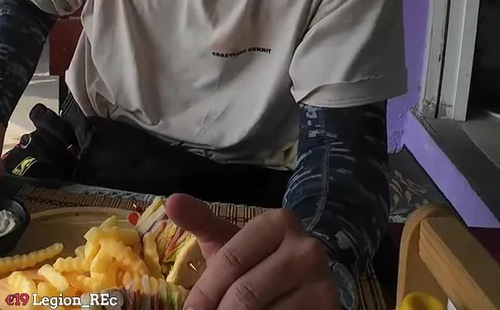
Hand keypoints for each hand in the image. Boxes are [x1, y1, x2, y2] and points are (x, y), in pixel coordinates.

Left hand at [166, 194, 338, 309]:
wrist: (303, 283)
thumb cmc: (257, 260)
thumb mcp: (229, 241)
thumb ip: (201, 221)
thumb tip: (171, 201)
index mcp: (279, 223)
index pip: (230, 262)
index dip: (203, 293)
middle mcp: (306, 249)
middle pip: (245, 293)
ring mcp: (322, 281)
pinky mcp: (327, 307)